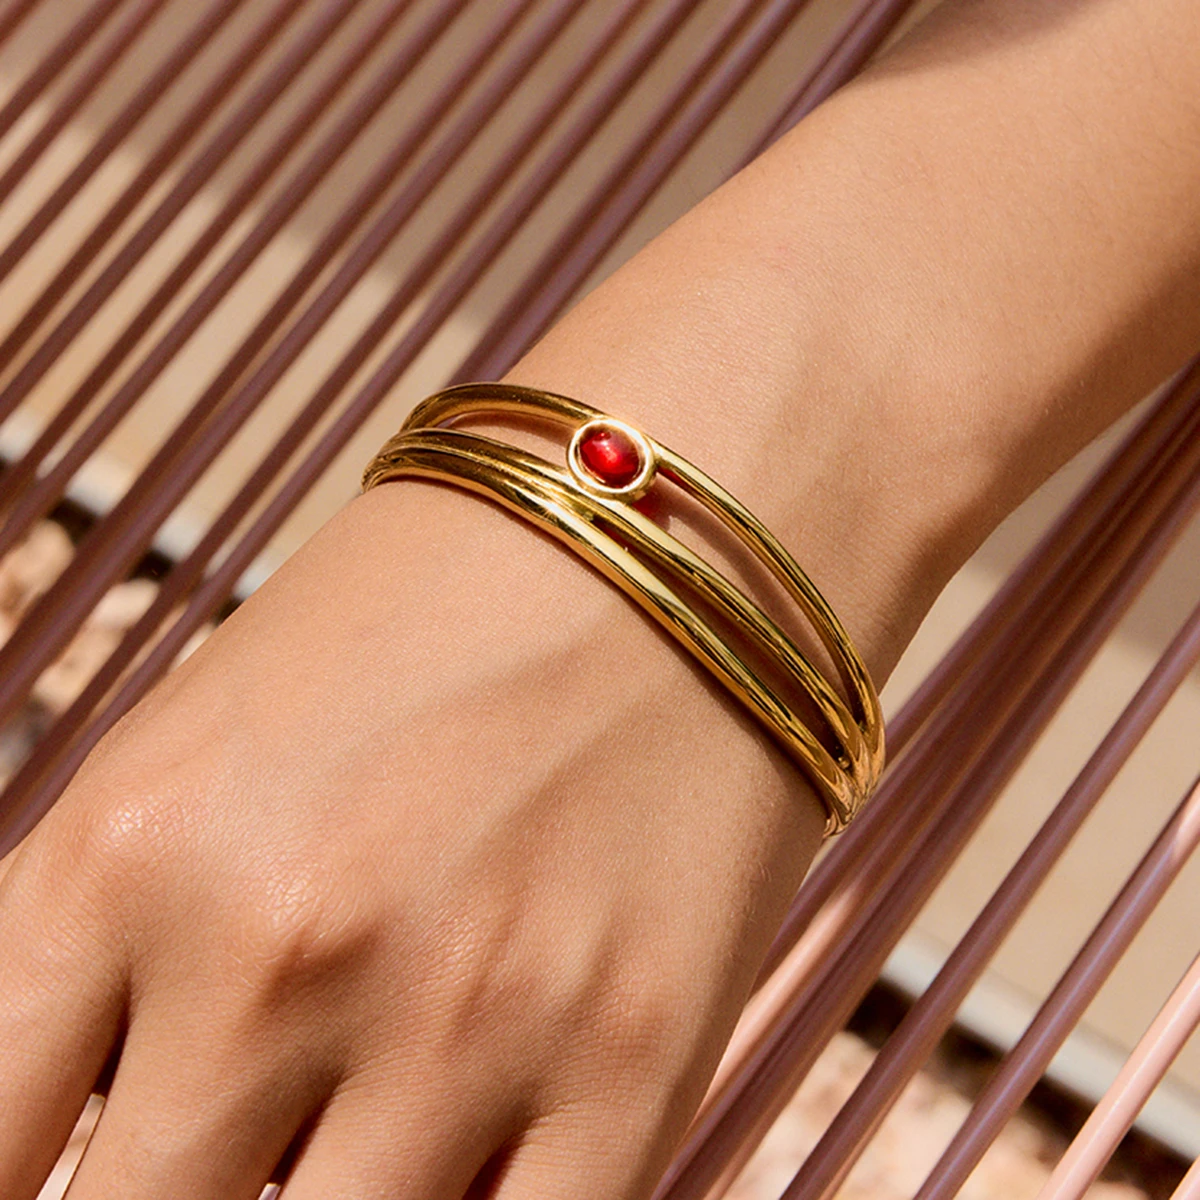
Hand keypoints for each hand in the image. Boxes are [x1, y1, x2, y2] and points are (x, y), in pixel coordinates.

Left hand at [0, 478, 824, 1197]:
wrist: (661, 529)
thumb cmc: (427, 619)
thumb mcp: (205, 747)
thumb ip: (110, 957)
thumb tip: (87, 1136)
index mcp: (131, 847)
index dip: (18, 1180)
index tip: (76, 1163)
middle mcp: (281, 946)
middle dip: (169, 1189)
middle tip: (235, 1134)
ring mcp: (469, 1019)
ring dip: (325, 1199)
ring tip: (355, 1116)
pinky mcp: (636, 1062)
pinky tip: (464, 1150)